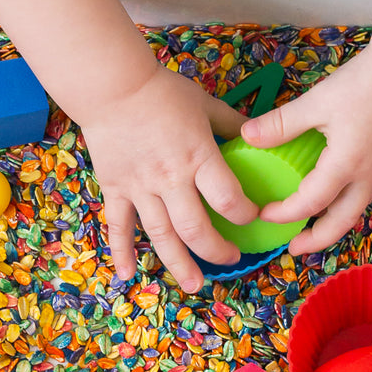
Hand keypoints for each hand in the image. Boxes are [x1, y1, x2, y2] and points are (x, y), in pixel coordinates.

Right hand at [80, 70, 258, 291]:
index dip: (245, 215)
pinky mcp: (116, 189)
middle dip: (217, 250)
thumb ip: (232, 124)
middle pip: (196, 228)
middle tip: (230, 258)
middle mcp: (171, 179)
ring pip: (161, 235)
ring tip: (193, 285)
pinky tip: (127, 275)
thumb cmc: (162, 92)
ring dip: (178, 264)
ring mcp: (141, 188)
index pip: (228, 199)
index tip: (252, 218)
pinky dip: (121, 252)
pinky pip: (118, 226)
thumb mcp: (205, 104)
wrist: (113, 86)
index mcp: (198, 157)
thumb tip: (258, 136)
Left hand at [239, 47, 371, 255]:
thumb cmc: (363, 83)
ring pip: (354, 211)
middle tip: (292, 249)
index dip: (284, 214)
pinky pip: (361, 196)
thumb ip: (280, 123)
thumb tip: (246, 136)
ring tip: (309, 230)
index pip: (310, 203)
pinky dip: (342, 207)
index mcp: (346, 165)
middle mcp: (365, 176)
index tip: (262, 214)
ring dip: (331, 226)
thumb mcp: (316, 102)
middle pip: (340, 223)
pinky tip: (330, 199)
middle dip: (315, 240)